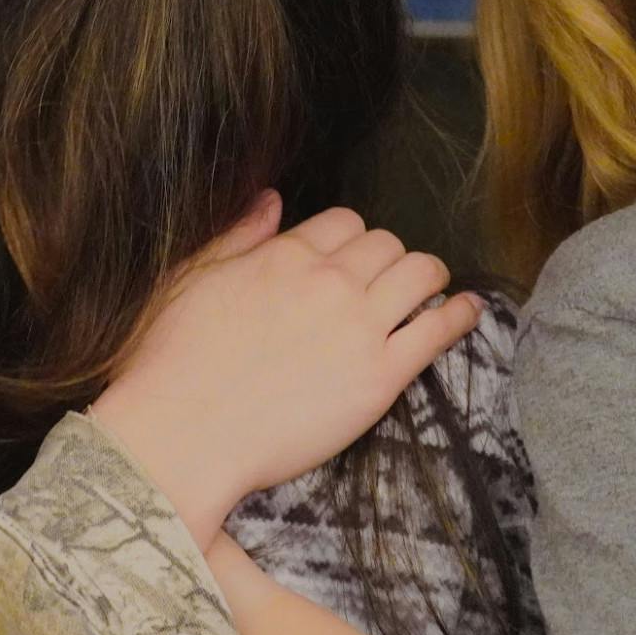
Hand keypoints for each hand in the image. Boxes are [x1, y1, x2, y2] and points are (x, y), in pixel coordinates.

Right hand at [90, 192, 481, 549]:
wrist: (182, 434)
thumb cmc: (170, 362)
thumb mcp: (189, 280)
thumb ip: (238, 236)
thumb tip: (272, 200)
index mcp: (284, 256)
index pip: (344, 222)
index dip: (350, 240)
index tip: (348, 261)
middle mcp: (328, 281)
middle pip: (385, 244)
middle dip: (388, 258)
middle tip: (384, 283)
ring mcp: (358, 327)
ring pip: (420, 274)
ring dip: (428, 276)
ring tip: (430, 290)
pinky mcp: (380, 378)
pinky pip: (437, 330)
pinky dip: (459, 315)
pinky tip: (465, 310)